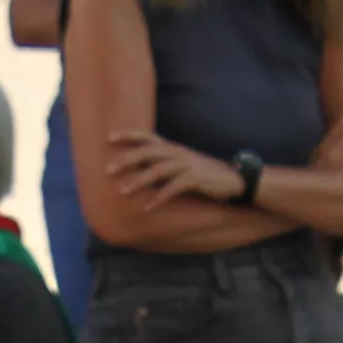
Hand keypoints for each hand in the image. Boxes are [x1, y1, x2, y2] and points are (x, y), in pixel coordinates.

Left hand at [98, 128, 237, 205]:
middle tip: (108, 170)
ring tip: (123, 192)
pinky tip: (147, 207)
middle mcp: (177, 153)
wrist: (233, 179)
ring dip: (138, 182)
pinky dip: (159, 198)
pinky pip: (173, 189)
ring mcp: (186, 164)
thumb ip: (164, 164)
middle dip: (127, 160)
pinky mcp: (195, 179)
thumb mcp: (182, 164)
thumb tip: (140, 171)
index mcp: (172, 148)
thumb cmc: (204, 174)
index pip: (147, 136)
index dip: (129, 135)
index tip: (109, 137)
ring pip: (157, 171)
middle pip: (147, 153)